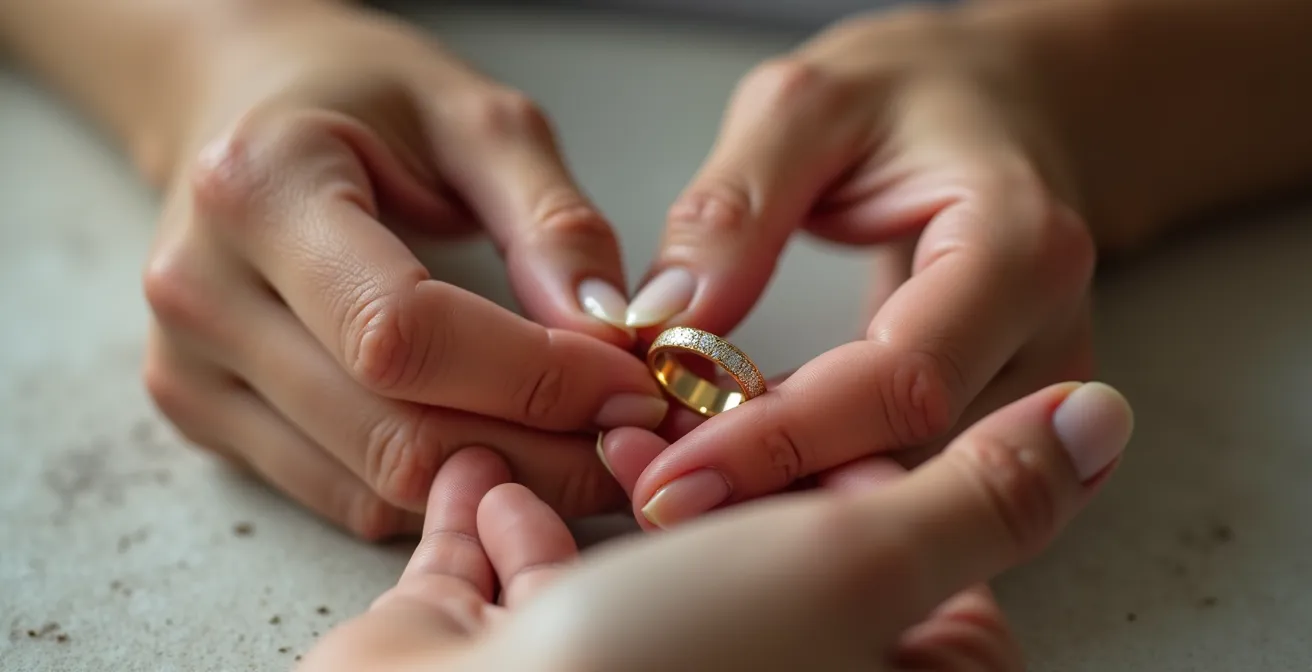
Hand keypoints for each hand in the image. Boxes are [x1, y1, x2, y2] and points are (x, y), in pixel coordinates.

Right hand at [140, 3, 665, 537]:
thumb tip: (615, 335)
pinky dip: (439, 490)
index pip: (403, 331)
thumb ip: (552, 221)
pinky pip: (345, 499)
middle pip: (391, 432)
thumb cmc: (360, 99)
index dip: (536, 378)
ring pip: (372, 488)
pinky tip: (503, 451)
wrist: (243, 112)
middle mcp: (202, 288)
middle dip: (541, 453)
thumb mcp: (476, 119)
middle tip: (629, 437)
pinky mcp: (203, 414)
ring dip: (500, 483)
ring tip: (582, 447)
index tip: (632, 385)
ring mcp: (189, 366)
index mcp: (261, 187)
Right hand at [300, 382, 1132, 670]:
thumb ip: (977, 496)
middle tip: (720, 404)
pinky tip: (499, 463)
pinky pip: (519, 568)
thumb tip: (1103, 427)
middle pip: (762, 567)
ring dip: (621, 477)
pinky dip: (512, 510)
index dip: (880, 493)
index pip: (911, 599)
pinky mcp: (503, 653)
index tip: (846, 427)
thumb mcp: (855, 563)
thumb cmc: (663, 671)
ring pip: (636, 561)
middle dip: (733, 471)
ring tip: (617, 417)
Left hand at [622, 7, 1095, 527]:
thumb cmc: (917, 94)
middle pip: (907, 457)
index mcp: (1021, 247)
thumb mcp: (809, 106)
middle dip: (769, 487)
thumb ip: (735, 207)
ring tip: (668, 478)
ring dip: (781, 495)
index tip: (674, 473)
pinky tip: (726, 468)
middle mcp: (1048, 341)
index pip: (901, 380)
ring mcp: (1031, 395)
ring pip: (903, 487)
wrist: (1008, 107)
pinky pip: (898, 472)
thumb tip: (663, 323)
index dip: (782, 439)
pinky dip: (808, 479)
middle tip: (648, 488)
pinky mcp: (998, 424)